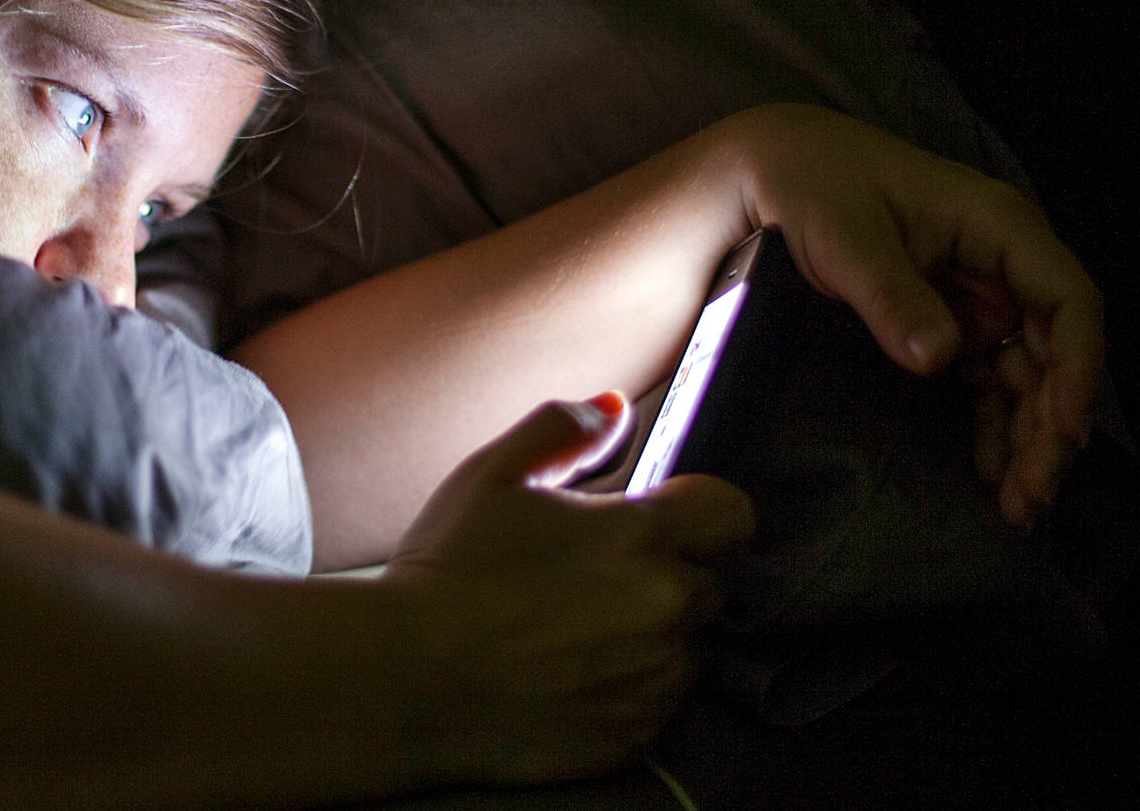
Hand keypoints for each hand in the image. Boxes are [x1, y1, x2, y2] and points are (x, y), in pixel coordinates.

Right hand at [381, 394, 753, 785]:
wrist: (408, 679)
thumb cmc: (448, 568)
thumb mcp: (492, 474)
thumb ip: (562, 429)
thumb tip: (613, 405)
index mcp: (639, 536)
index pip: (732, 513)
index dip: (698, 510)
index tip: (657, 518)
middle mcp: (665, 608)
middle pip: (711, 580)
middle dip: (669, 572)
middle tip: (595, 577)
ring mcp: (655, 678)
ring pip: (686, 644)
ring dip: (652, 633)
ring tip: (575, 630)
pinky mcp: (637, 733)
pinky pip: (660, 702)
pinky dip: (631, 686)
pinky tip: (569, 673)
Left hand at [723, 104, 1103, 527]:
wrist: (771, 170)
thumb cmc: (813, 185)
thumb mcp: (846, 236)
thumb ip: (892, 294)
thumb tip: (939, 358)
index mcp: (996, 225)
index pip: (1068, 300)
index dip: (1077, 369)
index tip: (1062, 431)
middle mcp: (1000, 262)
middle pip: (1053, 350)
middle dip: (1050, 424)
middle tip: (1032, 495)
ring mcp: (976, 294)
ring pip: (1023, 374)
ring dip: (1026, 437)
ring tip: (1018, 505)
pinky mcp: (947, 318)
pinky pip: (984, 378)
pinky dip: (991, 423)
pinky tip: (989, 472)